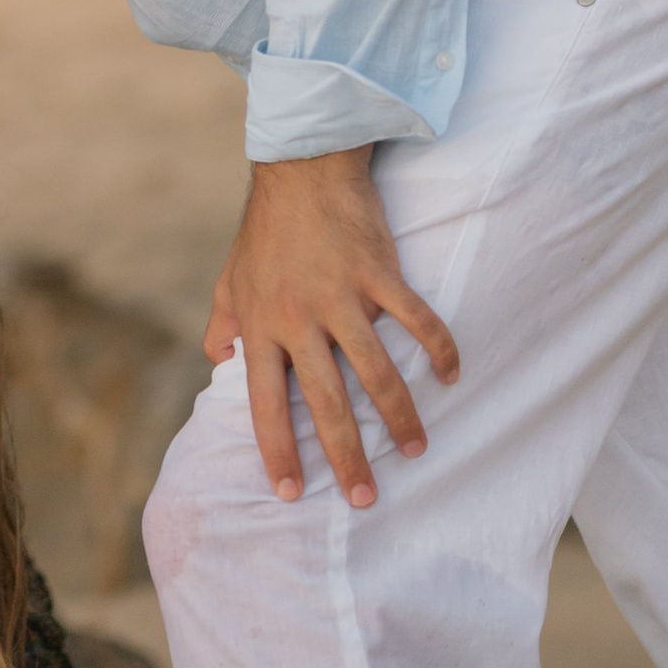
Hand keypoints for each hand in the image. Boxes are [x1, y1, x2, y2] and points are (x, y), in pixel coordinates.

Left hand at [206, 150, 457, 507]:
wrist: (301, 169)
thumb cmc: (266, 230)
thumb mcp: (230, 279)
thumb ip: (223, 323)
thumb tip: (217, 359)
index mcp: (261, 327)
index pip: (264, 404)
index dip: (277, 451)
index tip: (290, 493)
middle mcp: (299, 319)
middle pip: (325, 403)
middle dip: (346, 457)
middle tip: (365, 499)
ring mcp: (341, 297)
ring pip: (375, 372)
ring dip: (399, 417)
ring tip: (414, 450)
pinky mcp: (379, 274)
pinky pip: (415, 321)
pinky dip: (437, 350)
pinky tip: (451, 376)